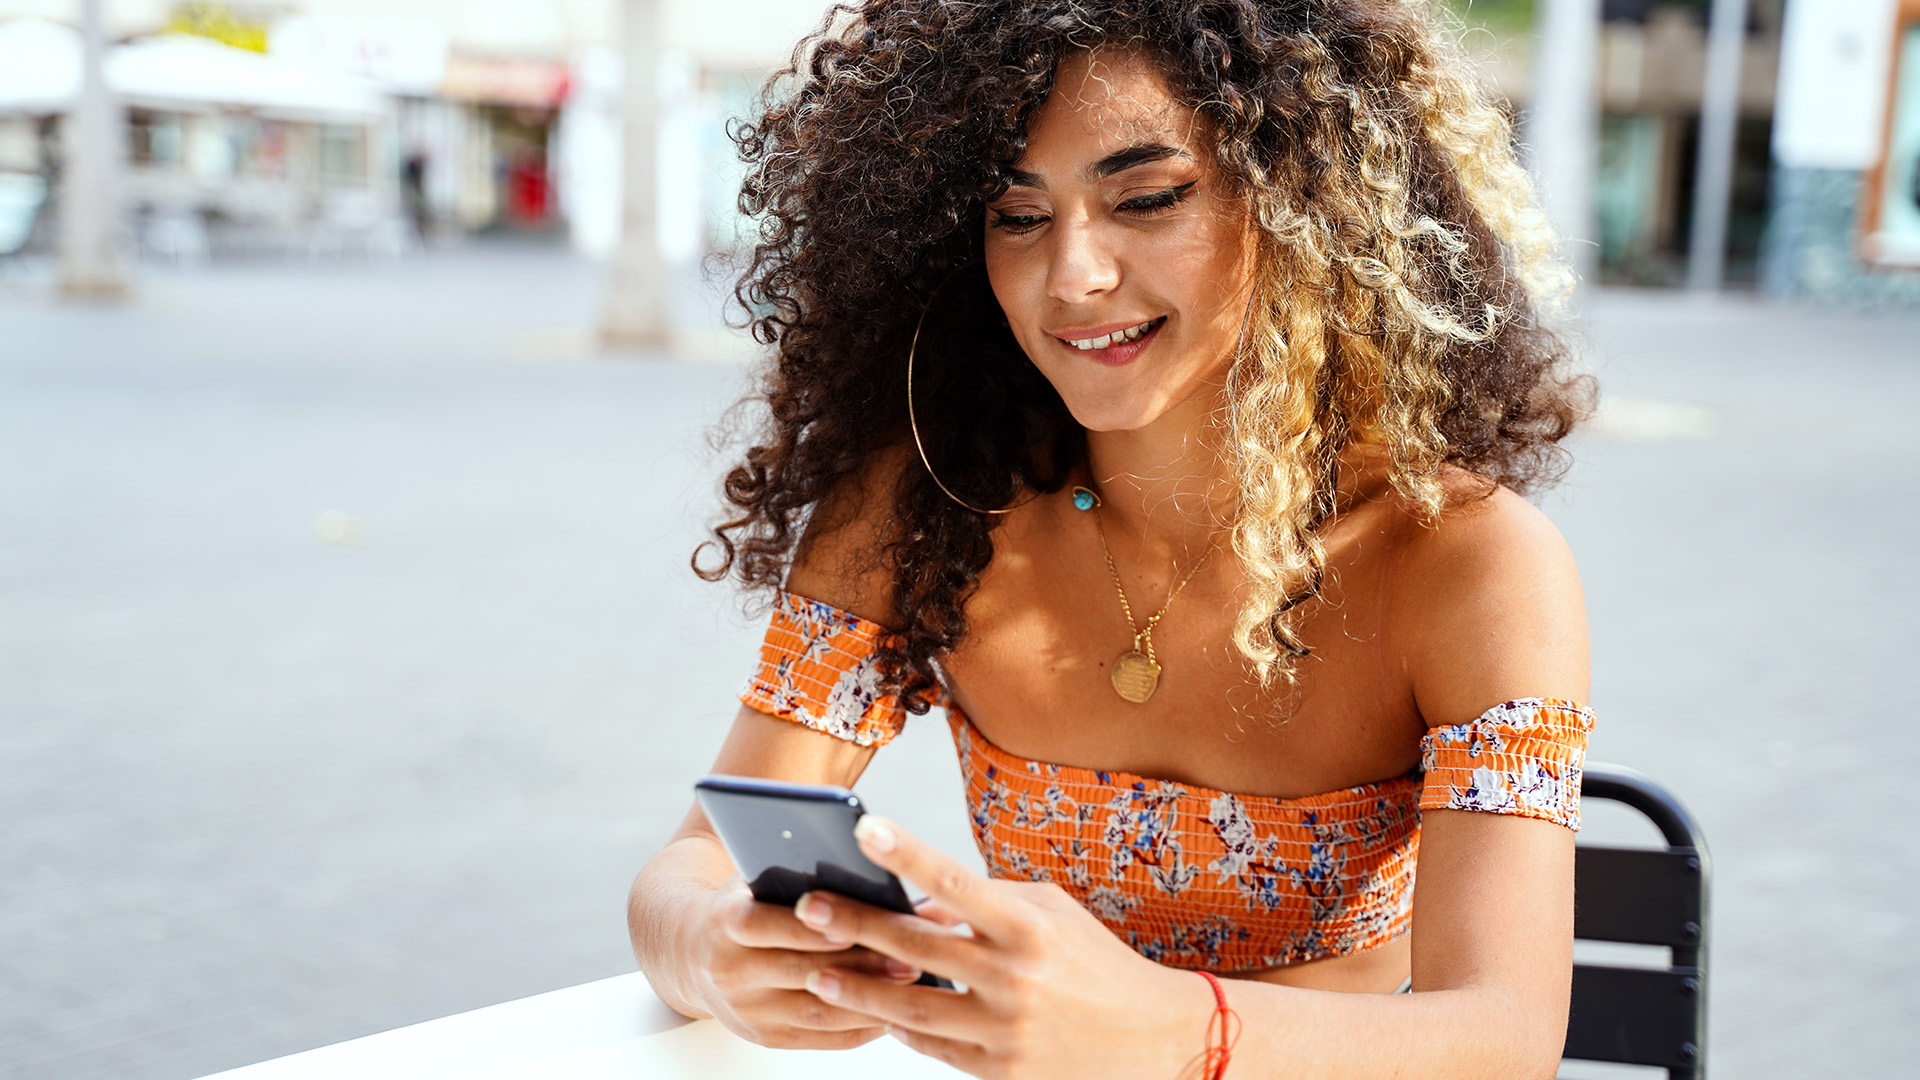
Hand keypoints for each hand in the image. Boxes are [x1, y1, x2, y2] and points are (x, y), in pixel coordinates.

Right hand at [683, 876, 926, 1048]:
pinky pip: (820, 1038)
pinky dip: (860, 1026)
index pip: (762, 926)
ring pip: (815, 1011)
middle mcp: (729, 972)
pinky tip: (892, 1010)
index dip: (806, 928)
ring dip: (868, 999)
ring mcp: (747, 1011)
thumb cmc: (741, 903)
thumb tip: (872, 873)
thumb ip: (801, 876)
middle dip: (858, 965)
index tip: (851, 925)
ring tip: (911, 982)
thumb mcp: (755, 879)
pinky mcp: (765, 1036)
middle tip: (909, 956)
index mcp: (722, 923)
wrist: (690, 952)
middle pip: (800, 971)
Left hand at [792, 817, 1215, 1078]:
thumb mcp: (1050, 913)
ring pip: (910, 1008)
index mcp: (1030, 927)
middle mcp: (1015, 978)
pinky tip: (876, 1014)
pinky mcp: (1000, 1073)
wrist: (1152, 1040)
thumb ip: (985, 901)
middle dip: (856, 926)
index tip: (865, 830)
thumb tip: (918, 902)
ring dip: (858, 992)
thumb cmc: (1094, 962)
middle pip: (916, 948)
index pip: (958, 881)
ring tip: (817, 976)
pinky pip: (934, 1049)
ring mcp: (1005, 1032)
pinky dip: (902, 1029)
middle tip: (807, 909)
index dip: (910, 854)